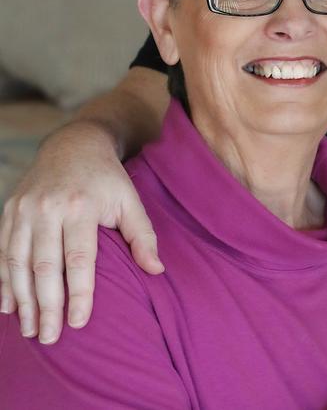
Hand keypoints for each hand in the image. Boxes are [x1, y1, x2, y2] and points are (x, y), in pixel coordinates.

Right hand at [0, 121, 162, 344]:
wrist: (73, 144)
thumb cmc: (106, 178)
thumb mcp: (130, 199)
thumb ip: (142, 235)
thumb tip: (157, 271)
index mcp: (82, 205)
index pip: (79, 258)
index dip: (78, 292)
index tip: (79, 322)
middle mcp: (49, 207)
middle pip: (45, 265)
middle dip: (47, 306)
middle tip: (51, 337)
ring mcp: (25, 209)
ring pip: (18, 262)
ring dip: (23, 300)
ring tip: (30, 330)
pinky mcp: (10, 210)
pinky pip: (3, 251)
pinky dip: (5, 281)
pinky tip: (10, 307)